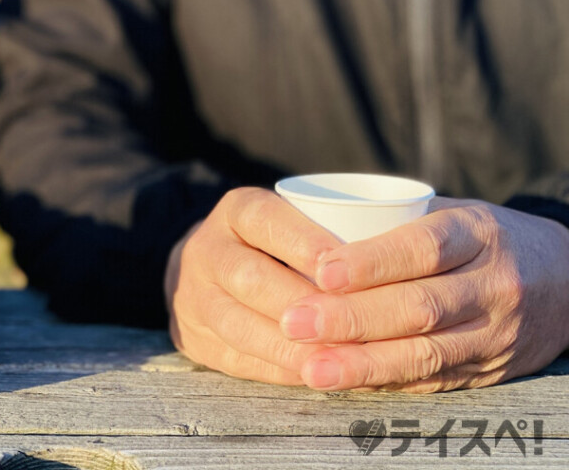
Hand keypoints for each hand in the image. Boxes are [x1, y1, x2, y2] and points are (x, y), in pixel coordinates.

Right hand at [165, 187, 340, 384]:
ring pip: (239, 325)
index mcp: (235, 211)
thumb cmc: (277, 246)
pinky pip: (236, 360)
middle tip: (349, 324)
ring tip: (337, 359)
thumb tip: (392, 262)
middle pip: (249, 277)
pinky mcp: (193, 339)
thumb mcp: (294, 220)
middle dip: (301, 304)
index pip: (264, 219)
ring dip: (291, 346)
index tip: (343, 270)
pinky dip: (279, 370)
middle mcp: (206, 250)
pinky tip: (314, 373)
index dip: (304, 242)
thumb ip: (332, 233)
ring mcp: (193, 297)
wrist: (209, 272)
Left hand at [280, 197, 568, 391]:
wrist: (567, 280)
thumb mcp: (451, 214)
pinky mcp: (489, 370)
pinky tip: (346, 383)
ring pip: (425, 353)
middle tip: (295, 321)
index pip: (423, 248)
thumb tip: (308, 232)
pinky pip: (432, 379)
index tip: (322, 272)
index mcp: (477, 234)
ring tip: (312, 368)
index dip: (371, 262)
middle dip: (351, 318)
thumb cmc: (481, 239)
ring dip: (362, 364)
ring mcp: (495, 332)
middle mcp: (492, 284)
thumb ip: (393, 224)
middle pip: (418, 306)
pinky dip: (386, 383)